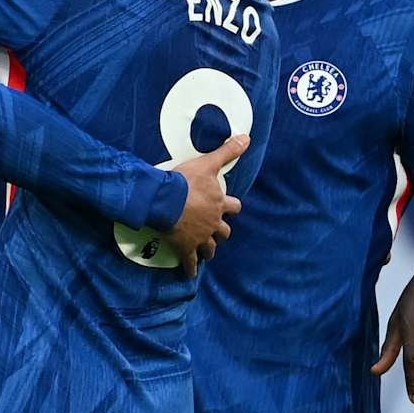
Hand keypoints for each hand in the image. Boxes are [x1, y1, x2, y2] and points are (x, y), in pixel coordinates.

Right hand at [165, 135, 248, 276]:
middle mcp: (213, 223)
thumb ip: (227, 151)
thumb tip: (247, 138)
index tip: (231, 207)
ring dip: (209, 250)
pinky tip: (190, 274)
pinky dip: (191, 268)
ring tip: (207, 252)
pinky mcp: (185, 247)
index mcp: (218, 204)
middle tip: (217, 232)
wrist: (166, 201)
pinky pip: (190, 262)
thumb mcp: (208, 163)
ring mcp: (200, 237)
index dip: (232, 207)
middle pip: (224, 232)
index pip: (234, 207)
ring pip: (210, 248)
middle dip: (221, 232)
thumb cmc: (185, 181)